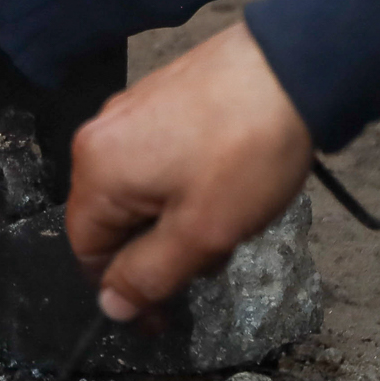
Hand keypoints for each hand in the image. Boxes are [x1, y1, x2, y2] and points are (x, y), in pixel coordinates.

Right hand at [66, 22, 311, 321]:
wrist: (292, 65)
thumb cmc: (245, 151)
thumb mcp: (201, 233)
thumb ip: (149, 276)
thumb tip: (110, 304)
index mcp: (97, 168)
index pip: (87, 251)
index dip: (124, 291)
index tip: (165, 315)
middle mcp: (101, 132)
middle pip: (114, 219)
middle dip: (159, 251)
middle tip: (214, 255)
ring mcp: (131, 108)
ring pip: (140, 190)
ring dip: (177, 218)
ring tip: (230, 215)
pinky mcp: (161, 94)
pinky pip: (158, 157)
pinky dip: (186, 183)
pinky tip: (228, 181)